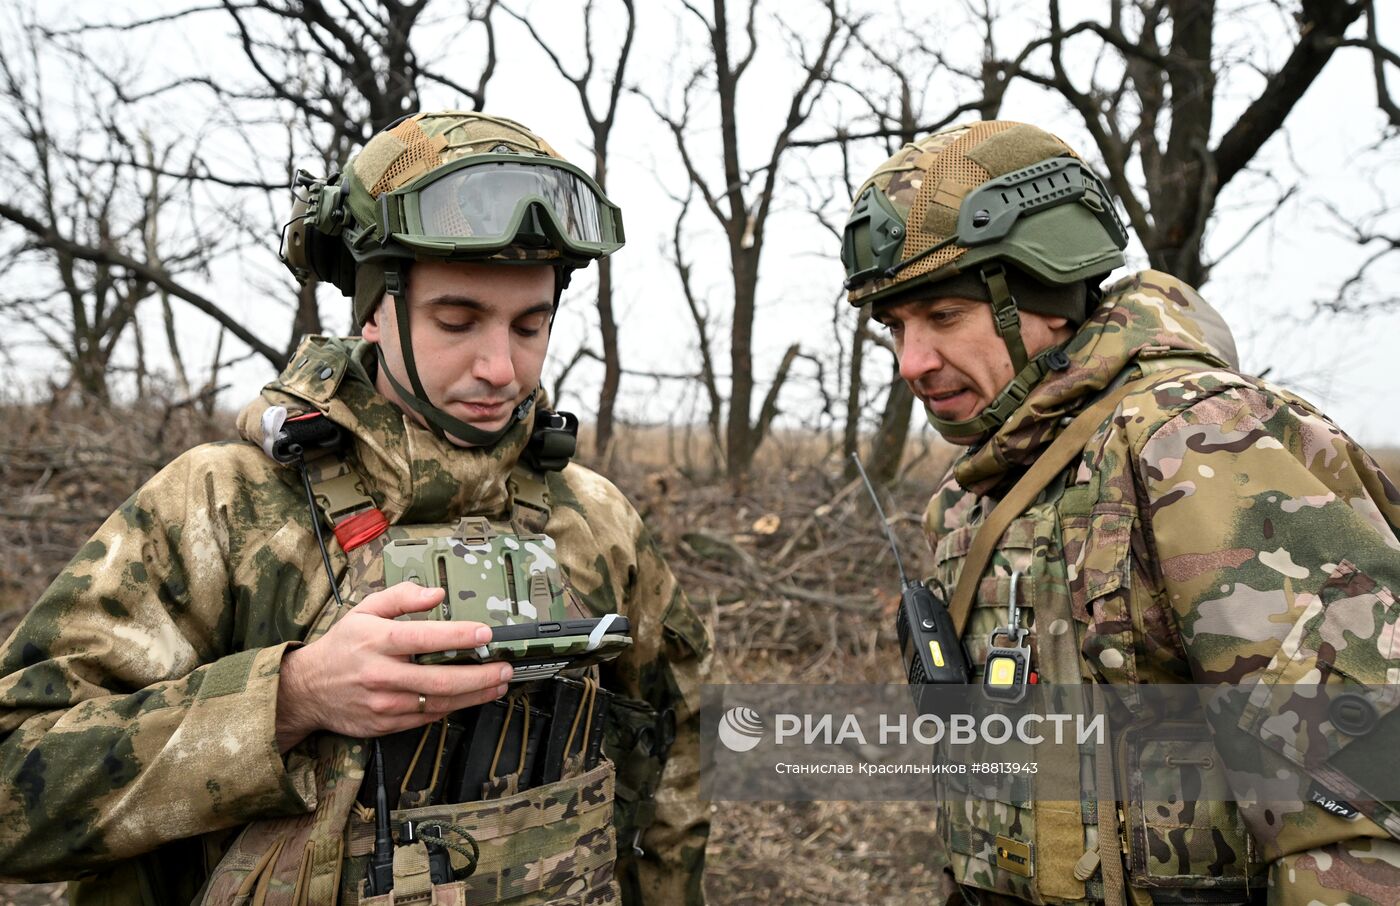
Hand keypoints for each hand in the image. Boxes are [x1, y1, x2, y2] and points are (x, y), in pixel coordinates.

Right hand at [275, 581, 510, 750]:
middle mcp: (381, 674)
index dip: (458, 635)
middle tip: (505, 668)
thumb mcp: (365, 610)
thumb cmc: (342, 646)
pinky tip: (469, 697)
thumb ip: (401, 598)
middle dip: (479, 675)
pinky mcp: (385, 724)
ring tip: (498, 684)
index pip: (423, 637)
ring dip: (474, 695)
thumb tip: (436, 593)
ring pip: (438, 703)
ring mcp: (384, 703)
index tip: (485, 633)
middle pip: (439, 679)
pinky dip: (451, 707)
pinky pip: (426, 717)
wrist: (307, 690)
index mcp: (377, 641)